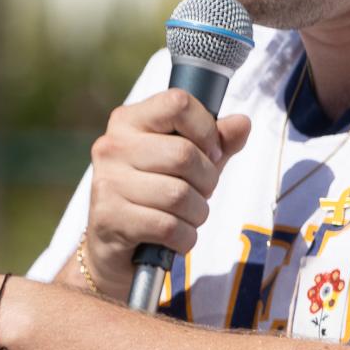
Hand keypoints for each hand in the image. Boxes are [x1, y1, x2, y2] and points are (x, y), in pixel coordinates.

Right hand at [81, 90, 250, 297]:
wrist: (111, 245)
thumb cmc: (152, 195)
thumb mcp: (186, 164)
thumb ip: (215, 142)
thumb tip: (242, 123)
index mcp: (129, 121)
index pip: (178, 104)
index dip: (206, 129)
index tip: (211, 152)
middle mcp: (112, 146)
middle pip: (184, 154)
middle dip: (207, 181)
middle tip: (201, 193)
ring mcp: (107, 182)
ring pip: (179, 195)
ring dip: (197, 213)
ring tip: (187, 217)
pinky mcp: (109, 218)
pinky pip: (168, 227)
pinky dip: (184, 238)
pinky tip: (176, 237)